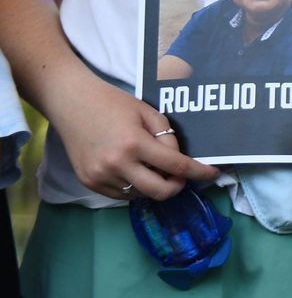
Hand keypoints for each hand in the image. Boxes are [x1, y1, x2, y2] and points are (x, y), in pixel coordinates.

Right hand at [47, 77, 219, 199]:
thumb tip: (179, 161)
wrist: (71, 104)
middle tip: (180, 175)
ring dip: (154, 185)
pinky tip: (134, 169)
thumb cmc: (113, 104)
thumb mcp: (148, 113)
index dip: (200, 172)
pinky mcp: (89, 182)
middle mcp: (117, 165)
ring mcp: (100, 176)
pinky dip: (134, 186)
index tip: (213, 174)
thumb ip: (168, 137)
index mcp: (135, 144)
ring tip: (152, 166)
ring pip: (141, 194)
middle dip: (177, 185)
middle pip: (160, 191)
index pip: (177, 167)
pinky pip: (122, 194)